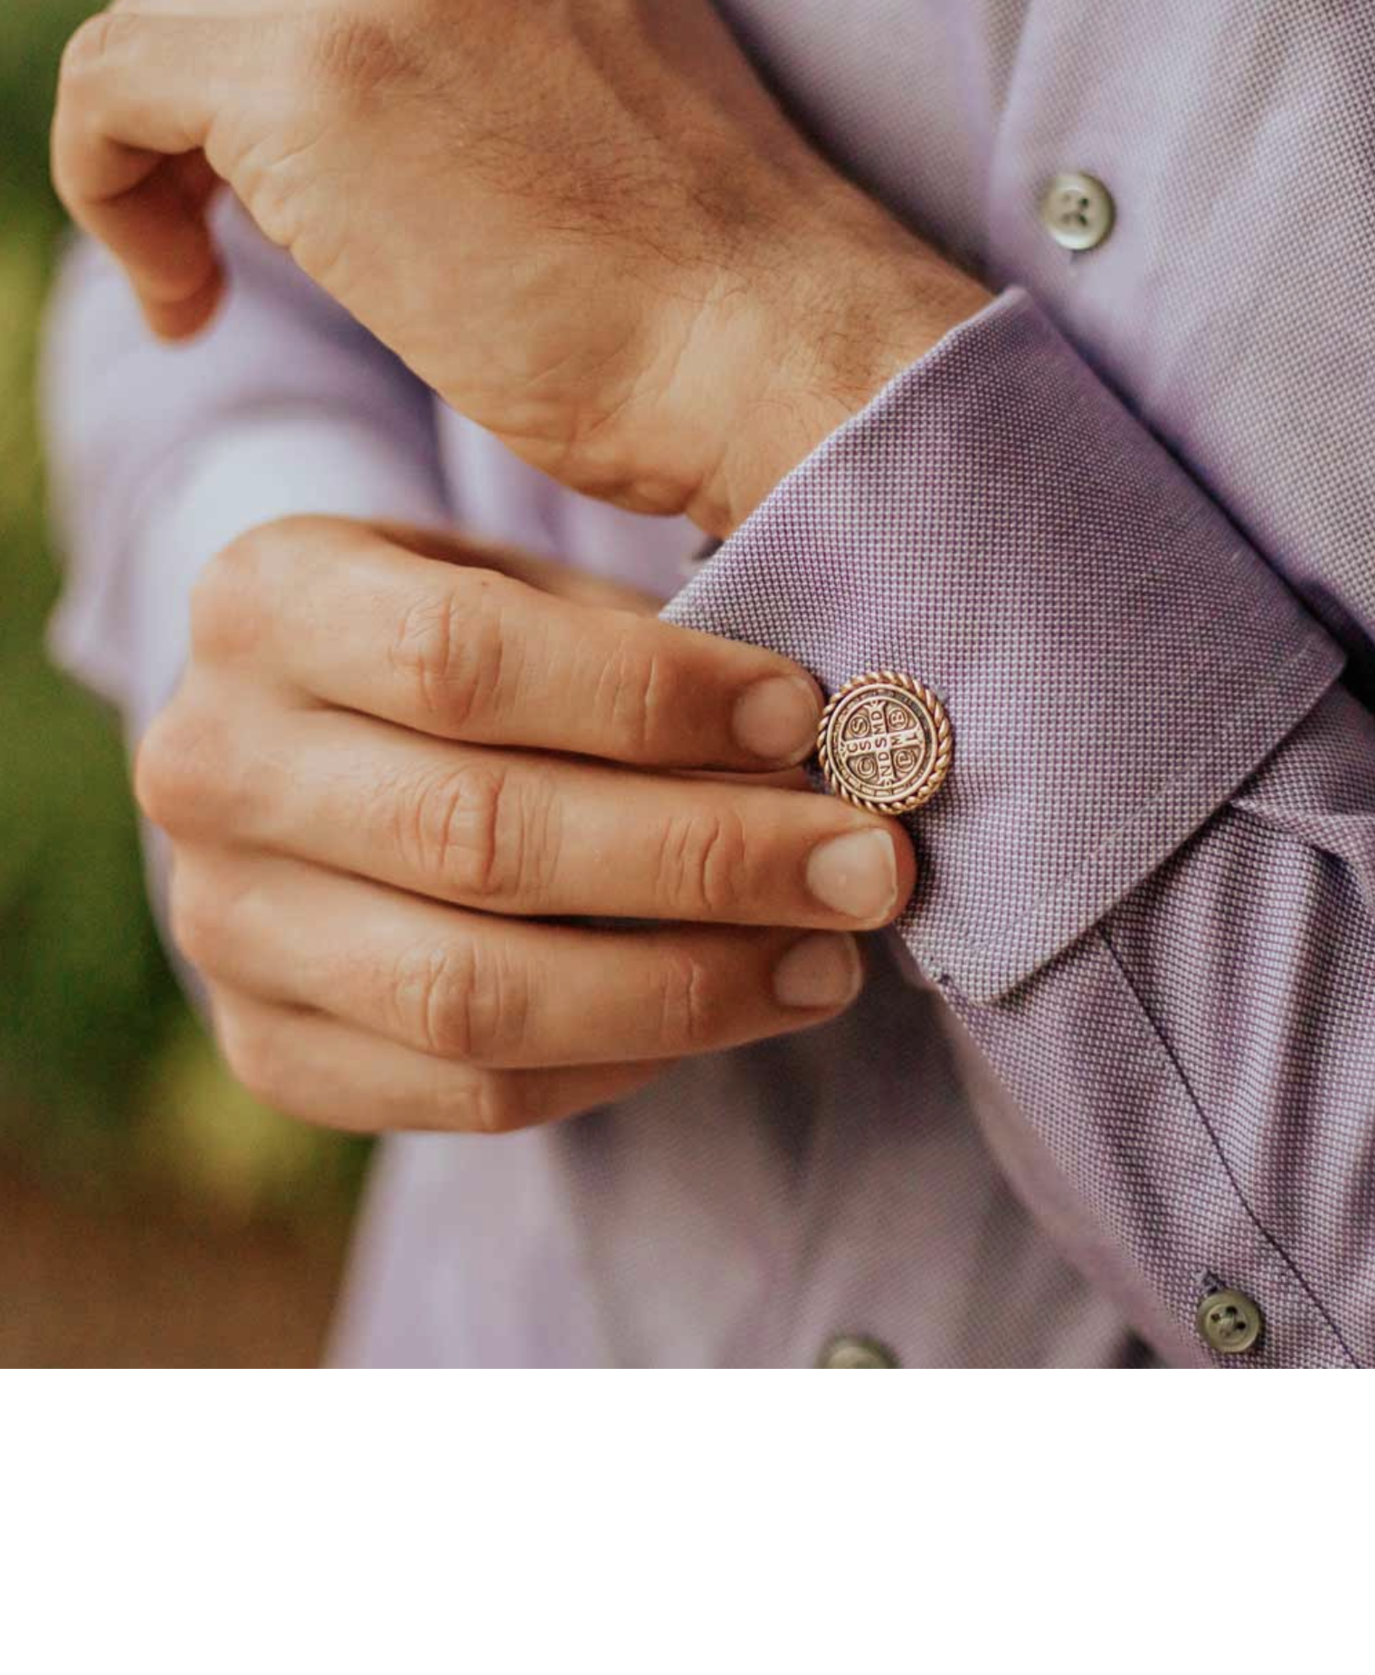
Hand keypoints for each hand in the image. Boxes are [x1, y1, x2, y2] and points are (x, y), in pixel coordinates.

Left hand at [52, 0, 989, 533]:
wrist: (779, 355)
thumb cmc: (717, 301)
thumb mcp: (602, 113)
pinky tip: (185, 302)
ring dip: (164, 163)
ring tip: (211, 290)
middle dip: (218, 119)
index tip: (299, 208)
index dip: (283, 78)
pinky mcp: (308, 70)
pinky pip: (114, 85)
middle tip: (239, 260)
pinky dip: (111, 189)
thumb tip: (360, 126)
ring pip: (169, 27)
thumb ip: (487, 62)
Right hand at [136, 516, 914, 1134]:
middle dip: (705, 856)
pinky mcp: (266, 1048)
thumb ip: (640, 647)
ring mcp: (220, 925)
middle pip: (478, 837)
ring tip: (830, 956)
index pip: (464, 657)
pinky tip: (734, 1007)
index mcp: (264, 602)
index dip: (650, 696)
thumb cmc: (466, 635)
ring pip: (472, 994)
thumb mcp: (524, 581)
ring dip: (685, 984)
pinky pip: (468, 1093)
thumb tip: (829, 745)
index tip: (803, 716)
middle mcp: (209, 766)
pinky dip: (623, 1060)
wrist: (316, 739)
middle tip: (866, 864)